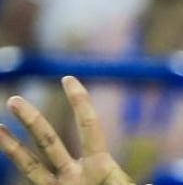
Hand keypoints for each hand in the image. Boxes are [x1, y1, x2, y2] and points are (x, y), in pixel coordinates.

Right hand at [0, 76, 133, 183]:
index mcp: (100, 165)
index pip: (88, 127)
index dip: (80, 103)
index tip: (68, 79)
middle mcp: (75, 173)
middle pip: (51, 141)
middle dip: (33, 121)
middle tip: (15, 99)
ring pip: (32, 164)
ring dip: (12, 147)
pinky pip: (28, 182)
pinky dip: (13, 167)